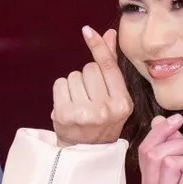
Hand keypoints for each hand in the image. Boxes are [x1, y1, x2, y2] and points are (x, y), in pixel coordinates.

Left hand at [52, 26, 132, 145]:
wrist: (87, 152)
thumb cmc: (103, 121)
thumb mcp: (115, 97)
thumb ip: (112, 66)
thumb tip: (109, 33)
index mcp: (122, 103)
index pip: (108, 67)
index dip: (98, 47)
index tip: (88, 31)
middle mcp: (105, 109)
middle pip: (89, 69)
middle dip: (87, 78)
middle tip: (90, 97)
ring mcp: (85, 113)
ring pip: (74, 76)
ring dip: (74, 85)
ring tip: (80, 103)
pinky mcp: (65, 115)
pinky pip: (60, 84)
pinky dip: (62, 91)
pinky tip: (69, 105)